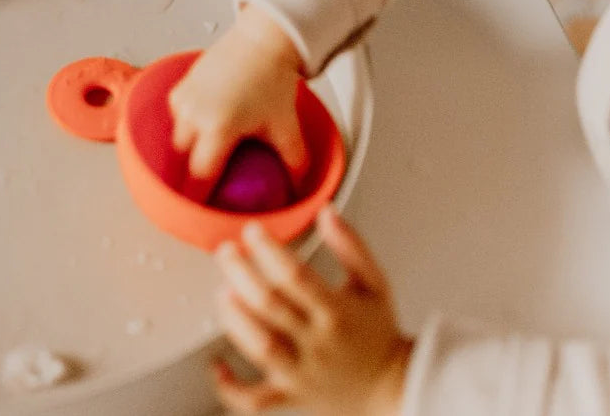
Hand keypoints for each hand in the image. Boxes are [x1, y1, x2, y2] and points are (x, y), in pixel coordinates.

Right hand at [168, 4, 309, 183]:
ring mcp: (186, 97)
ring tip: (211, 142)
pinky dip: (187, 119)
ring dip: (190, 142)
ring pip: (178, 134)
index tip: (204, 202)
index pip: (200, 175)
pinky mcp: (183, 83)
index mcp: (218, 127)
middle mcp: (196, 113)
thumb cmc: (271, 77)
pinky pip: (177, 112)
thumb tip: (298, 183)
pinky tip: (206, 118)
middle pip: (185, 157)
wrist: (263, 40)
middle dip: (196, 165)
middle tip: (213, 170)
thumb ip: (294, 160)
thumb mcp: (286, 125)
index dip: (200, 193)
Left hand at [213, 210, 412, 415]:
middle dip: (241, 274)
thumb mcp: (374, 282)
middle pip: (270, 306)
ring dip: (235, 318)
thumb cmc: (379, 331)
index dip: (269, 251)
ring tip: (222, 291)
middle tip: (225, 251)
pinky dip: (232, 388)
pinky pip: (256, 400)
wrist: (394, 387)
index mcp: (337, 312)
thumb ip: (351, 246)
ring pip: (260, 347)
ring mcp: (302, 373)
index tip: (253, 231)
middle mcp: (317, 343)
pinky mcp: (292, 397)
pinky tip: (216, 364)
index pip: (296, 276)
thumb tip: (327, 213)